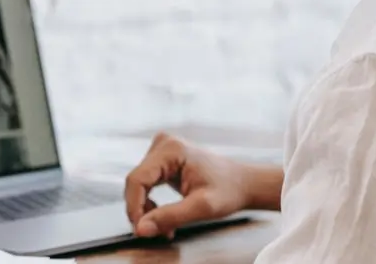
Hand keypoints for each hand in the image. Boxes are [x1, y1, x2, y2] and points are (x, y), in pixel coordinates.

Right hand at [123, 132, 252, 239]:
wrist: (241, 183)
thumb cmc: (228, 191)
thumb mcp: (202, 207)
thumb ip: (170, 217)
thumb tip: (141, 228)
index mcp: (172, 149)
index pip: (137, 179)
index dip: (134, 207)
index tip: (141, 229)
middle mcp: (163, 144)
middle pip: (136, 182)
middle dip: (142, 211)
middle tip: (158, 231)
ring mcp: (161, 150)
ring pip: (138, 185)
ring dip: (146, 209)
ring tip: (166, 226)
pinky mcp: (162, 159)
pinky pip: (145, 184)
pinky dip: (150, 203)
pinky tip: (164, 215)